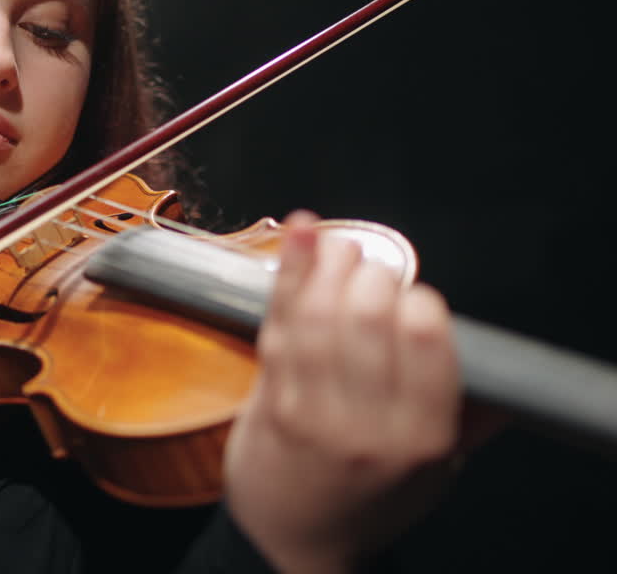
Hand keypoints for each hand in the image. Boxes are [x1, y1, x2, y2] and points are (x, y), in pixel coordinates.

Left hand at [224, 211, 460, 571]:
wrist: (298, 540)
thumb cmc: (371, 496)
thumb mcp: (437, 469)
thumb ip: (467, 415)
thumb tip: (504, 369)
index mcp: (423, 436)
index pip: (428, 339)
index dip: (418, 299)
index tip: (411, 293)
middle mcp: (369, 426)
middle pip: (369, 317)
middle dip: (372, 274)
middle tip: (370, 268)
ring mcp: (313, 414)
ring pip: (320, 316)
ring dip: (328, 265)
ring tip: (336, 244)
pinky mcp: (270, 402)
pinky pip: (279, 324)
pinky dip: (288, 273)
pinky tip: (298, 236)